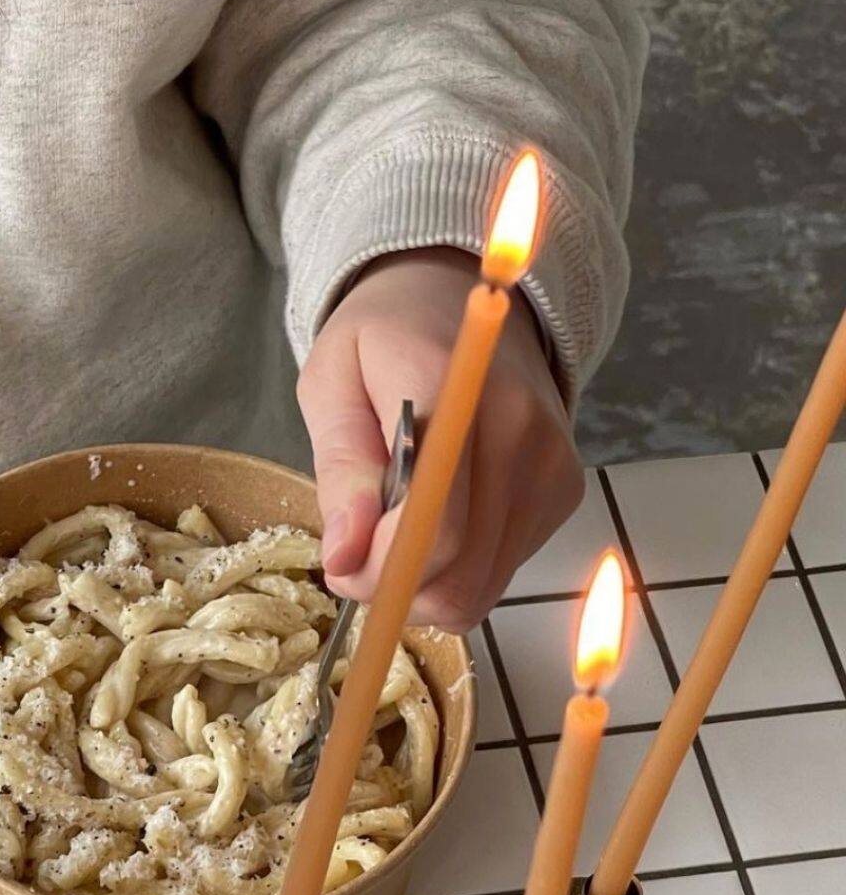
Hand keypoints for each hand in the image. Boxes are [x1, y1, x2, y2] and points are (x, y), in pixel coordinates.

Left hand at [299, 248, 584, 630]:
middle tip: (356, 558)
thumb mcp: (330, 385)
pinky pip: (502, 570)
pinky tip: (436, 525)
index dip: (382, 571)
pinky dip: (459, 570)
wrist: (462, 305)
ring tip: (392, 535)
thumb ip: (341, 471)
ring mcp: (552, 466)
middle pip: (462, 573)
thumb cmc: (380, 342)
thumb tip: (346, 556)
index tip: (341, 567)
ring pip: (482, 587)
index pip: (439, 527)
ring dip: (424, 587)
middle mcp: (521, 431)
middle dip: (395, 589)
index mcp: (453, 391)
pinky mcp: (564, 491)